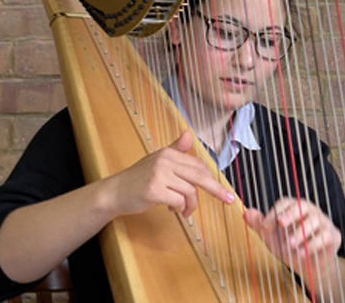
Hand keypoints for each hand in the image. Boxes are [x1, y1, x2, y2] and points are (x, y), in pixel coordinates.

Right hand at [104, 131, 234, 218]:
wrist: (115, 192)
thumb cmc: (138, 178)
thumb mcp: (157, 161)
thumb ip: (175, 150)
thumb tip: (189, 135)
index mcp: (168, 153)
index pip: (198, 165)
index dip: (211, 179)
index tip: (222, 191)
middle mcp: (164, 161)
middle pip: (199, 176)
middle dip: (217, 189)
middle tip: (229, 200)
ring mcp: (159, 175)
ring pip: (190, 192)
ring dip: (190, 205)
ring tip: (183, 210)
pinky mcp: (154, 190)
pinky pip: (178, 201)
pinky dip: (179, 209)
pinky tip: (171, 209)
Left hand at [243, 198, 341, 274]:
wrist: (306, 266)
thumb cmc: (287, 246)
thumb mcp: (270, 237)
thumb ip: (259, 224)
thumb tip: (246, 212)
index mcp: (293, 206)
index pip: (284, 203)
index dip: (274, 213)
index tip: (264, 226)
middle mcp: (309, 210)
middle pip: (301, 206)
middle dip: (291, 214)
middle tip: (281, 224)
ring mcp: (322, 221)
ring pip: (314, 221)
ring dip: (301, 233)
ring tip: (290, 244)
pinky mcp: (333, 234)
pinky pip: (325, 236)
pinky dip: (312, 245)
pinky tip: (302, 253)